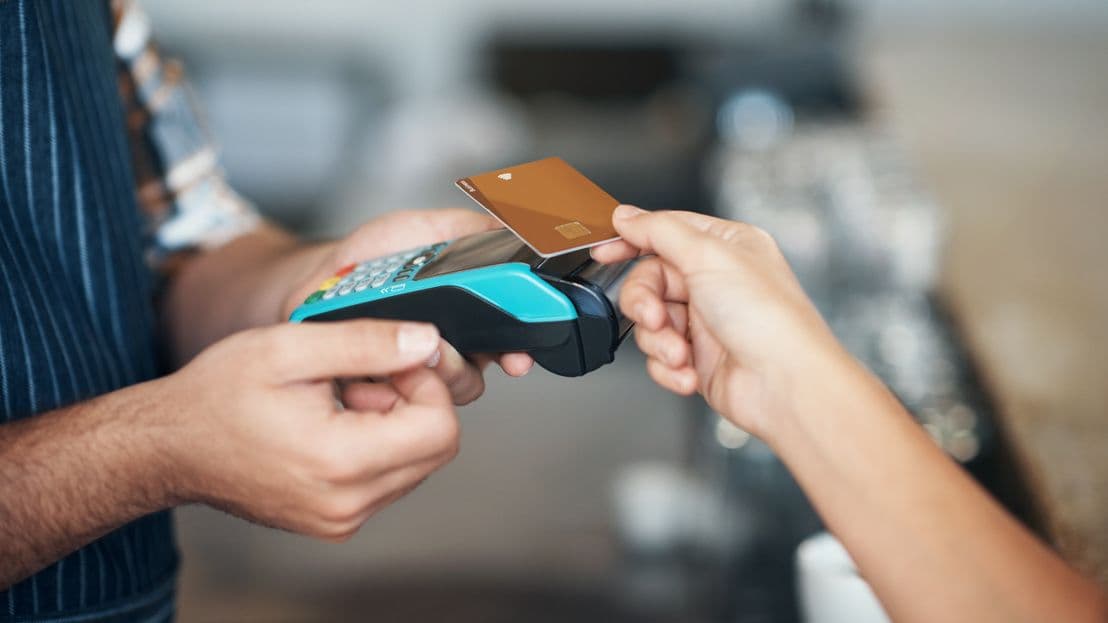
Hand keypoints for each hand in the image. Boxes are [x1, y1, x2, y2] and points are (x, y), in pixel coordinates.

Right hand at [156, 320, 457, 540]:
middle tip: (364, 379)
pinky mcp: (335, 522)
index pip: (440, 429)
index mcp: (339, 462)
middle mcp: (346, 503)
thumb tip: (427, 342)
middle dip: (413, 403)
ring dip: (394, 425)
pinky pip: (387, 481)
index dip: (427, 385)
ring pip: (415, 465)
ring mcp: (341, 520)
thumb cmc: (218, 395)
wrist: (170, 446)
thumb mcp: (291, 347)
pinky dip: (377, 446)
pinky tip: (336, 423)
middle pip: (435, 450)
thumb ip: (367, 343)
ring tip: (342, 399)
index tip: (393, 363)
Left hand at [280, 208, 533, 403]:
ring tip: (405, 345)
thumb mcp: (432, 228)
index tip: (517, 358)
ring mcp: (417, 369)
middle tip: (444, 346)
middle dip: (466, 366)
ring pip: (442, 390)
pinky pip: (401, 400)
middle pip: (480, 372)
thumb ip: (477, 230)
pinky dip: (393, 385)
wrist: (323, 275)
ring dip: (430, 370)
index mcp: (471, 312)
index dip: (518, 351)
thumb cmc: (377, 254)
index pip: (509, 341)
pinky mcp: (385, 384)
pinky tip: (379, 362)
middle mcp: (452, 346)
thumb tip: (519, 232)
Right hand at [591, 206, 849, 440]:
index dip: (632, 241)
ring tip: (681, 353)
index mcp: (725, 247)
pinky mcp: (698, 359)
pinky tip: (689, 372)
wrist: (785, 386)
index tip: (604, 252)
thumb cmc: (768, 320)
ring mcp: (706, 322)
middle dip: (646, 303)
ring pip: (650, 322)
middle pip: (650, 280)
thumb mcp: (709, 256)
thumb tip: (628, 215)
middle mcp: (715, 281)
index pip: (665, 232)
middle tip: (656, 317)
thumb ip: (660, 231)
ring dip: (660, 341)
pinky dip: (668, 367)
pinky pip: (659, 357)